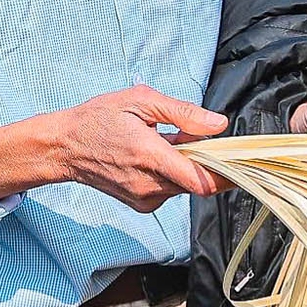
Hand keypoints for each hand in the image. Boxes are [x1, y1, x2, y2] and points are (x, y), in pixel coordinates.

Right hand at [0, 85, 228, 213]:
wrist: (65, 147)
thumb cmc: (100, 119)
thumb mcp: (141, 102)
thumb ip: (183, 114)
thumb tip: (219, 125)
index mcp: (150, 157)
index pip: (202, 180)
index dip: (227, 173)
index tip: (241, 160)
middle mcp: (149, 185)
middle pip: (198, 182)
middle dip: (206, 161)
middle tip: (195, 136)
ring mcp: (145, 199)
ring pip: (185, 186)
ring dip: (187, 167)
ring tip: (166, 143)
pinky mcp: (142, 205)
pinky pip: (171, 191)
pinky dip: (173, 175)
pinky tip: (156, 158)